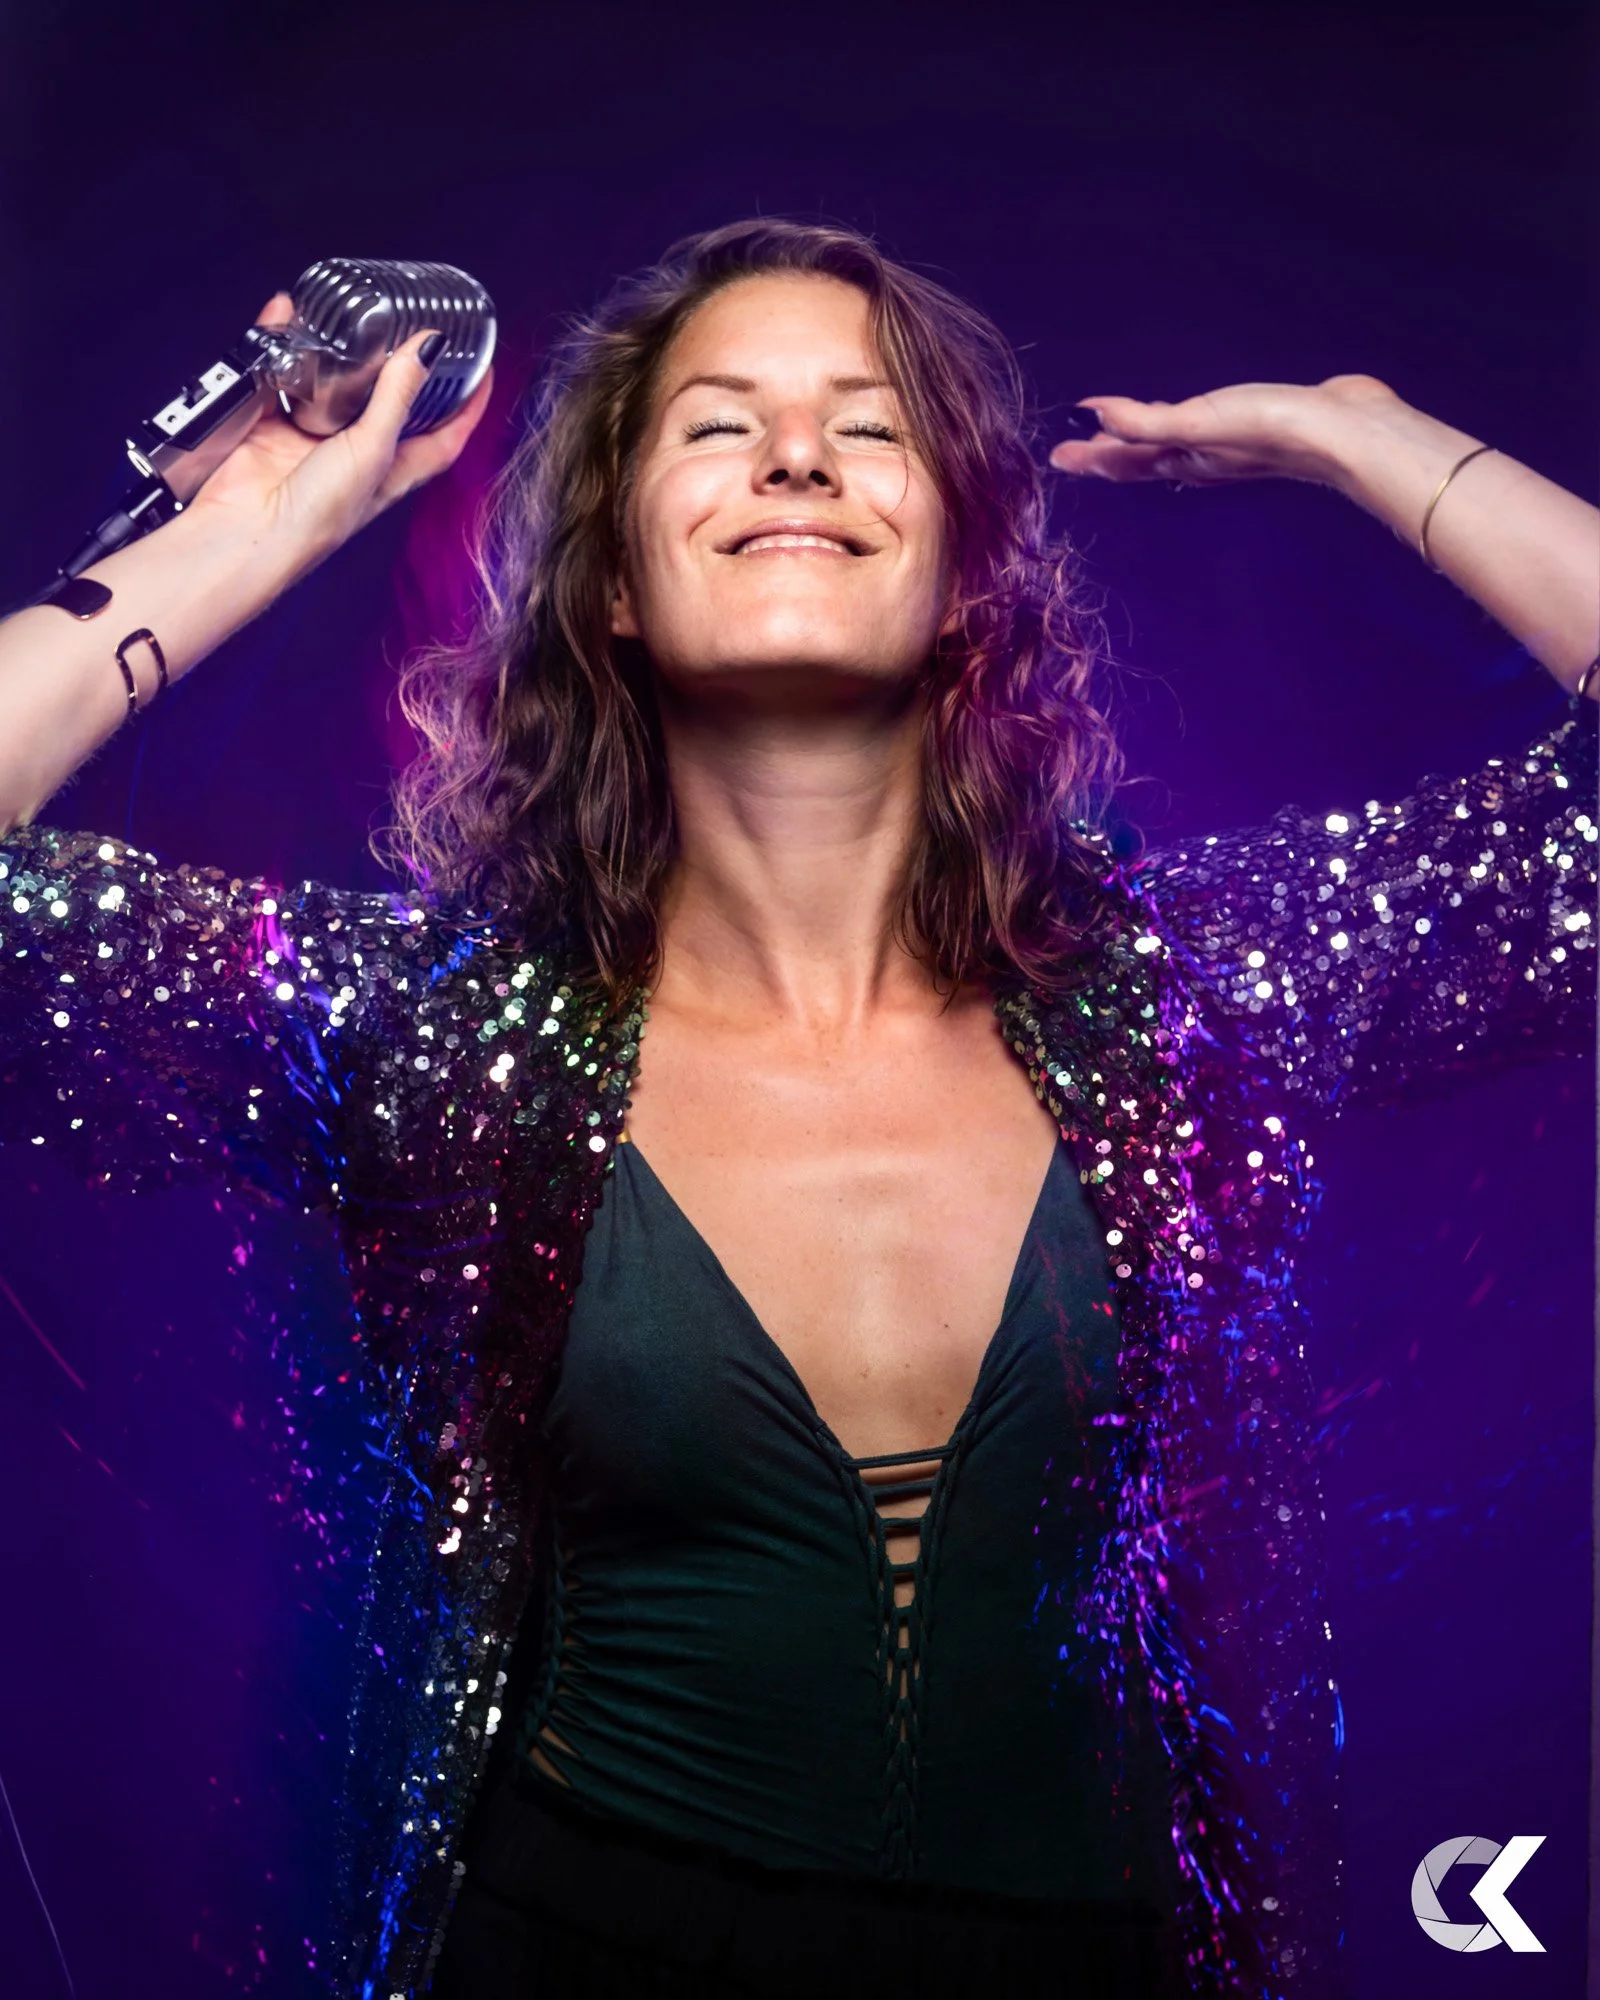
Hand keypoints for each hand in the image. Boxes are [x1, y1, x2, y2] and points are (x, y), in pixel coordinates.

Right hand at [184, 291, 494, 569]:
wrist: (246, 531)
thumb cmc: (315, 516)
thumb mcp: (371, 450)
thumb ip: (397, 396)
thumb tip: (428, 348)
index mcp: (395, 469)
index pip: (447, 436)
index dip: (469, 405)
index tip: (482, 369)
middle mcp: (359, 455)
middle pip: (393, 404)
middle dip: (405, 367)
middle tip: (415, 325)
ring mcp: (316, 439)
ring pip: (336, 384)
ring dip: (341, 351)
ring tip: (353, 312)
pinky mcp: (275, 426)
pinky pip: (282, 374)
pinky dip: (282, 345)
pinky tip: (287, 317)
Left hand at [1047, 373, 1416, 490]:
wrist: (1345, 432)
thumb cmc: (1272, 429)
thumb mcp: (1199, 423)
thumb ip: (1145, 423)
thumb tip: (1095, 418)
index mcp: (1182, 460)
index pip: (1122, 460)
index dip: (1089, 455)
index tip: (1057, 454)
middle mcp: (1200, 459)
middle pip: (1140, 457)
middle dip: (1106, 452)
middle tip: (1077, 447)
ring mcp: (1228, 446)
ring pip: (1171, 446)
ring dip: (1142, 441)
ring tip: (1123, 433)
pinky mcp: (1256, 426)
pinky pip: (1204, 428)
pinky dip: (1184, 424)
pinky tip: (1195, 417)